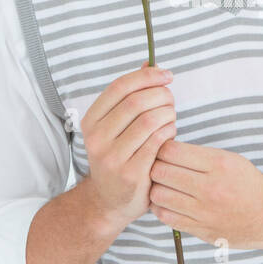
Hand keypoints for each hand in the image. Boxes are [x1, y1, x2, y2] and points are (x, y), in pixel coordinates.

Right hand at [80, 62, 176, 229]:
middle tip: (171, 100)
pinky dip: (170, 132)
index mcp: (91, 120)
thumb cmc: (119, 155)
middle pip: (138, 101)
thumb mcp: (116, 125)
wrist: (110, 200)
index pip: (120, 87)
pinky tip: (170, 133)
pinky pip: (158, 141)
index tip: (166, 75)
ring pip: (151, 120)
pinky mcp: (131, 173)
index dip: (147, 76)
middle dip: (162, 95)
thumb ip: (131, 95)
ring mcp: (112, 157)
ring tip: (170, 118)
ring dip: (169, 114)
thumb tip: (149, 63)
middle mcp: (97, 138)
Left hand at [147, 139, 262, 250]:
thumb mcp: (229, 159)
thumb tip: (163, 149)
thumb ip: (198, 155)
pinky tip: (168, 202)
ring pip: (158, 195)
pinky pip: (166, 217)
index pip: (171, 151)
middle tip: (159, 167)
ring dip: (156, 188)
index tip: (164, 151)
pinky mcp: (201, 230)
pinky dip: (161, 208)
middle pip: (160, 172)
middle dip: (155, 167)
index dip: (161, 148)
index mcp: (218, 164)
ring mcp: (205, 211)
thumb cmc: (248, 184)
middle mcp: (210, 187)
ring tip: (164, 186)